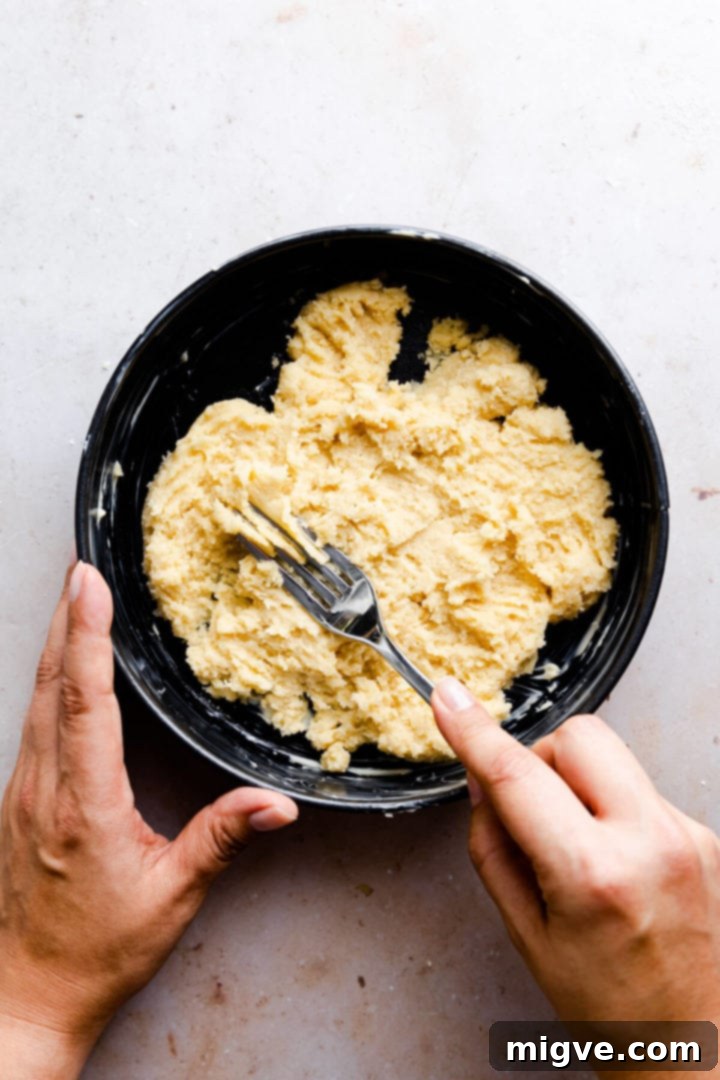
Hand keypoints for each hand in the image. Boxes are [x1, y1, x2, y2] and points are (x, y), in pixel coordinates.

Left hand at [0, 560, 297, 1079]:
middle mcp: (43, 787)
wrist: (28, 993)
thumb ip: (222, 838)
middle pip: (50, 681)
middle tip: (82, 563)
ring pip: (35, 695)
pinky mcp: (19, 797)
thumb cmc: (97, 950)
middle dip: (66, 615)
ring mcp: (23, 790)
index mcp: (81, 804)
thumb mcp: (171, 895)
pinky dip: (50, 674)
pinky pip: (32, 718)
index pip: (84, 701)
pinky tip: (63, 662)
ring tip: (74, 594)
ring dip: (56, 639)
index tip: (89, 583)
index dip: (88, 636)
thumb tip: (276, 804)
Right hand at [432, 678, 719, 1030]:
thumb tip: (483, 784)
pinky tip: (612, 860)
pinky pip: (638, 786)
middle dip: (541, 756)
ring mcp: (685, 833)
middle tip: (529, 807)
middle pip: (579, 734)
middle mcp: (650, 841)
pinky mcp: (703, 834)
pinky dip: (609, 806)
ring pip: (611, 755)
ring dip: (576, 781)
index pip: (518, 776)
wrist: (695, 1048)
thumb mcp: (526, 934)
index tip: (448, 699)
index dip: (474, 731)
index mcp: (594, 874)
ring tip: (574, 844)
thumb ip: (493, 847)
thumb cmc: (610, 1009)